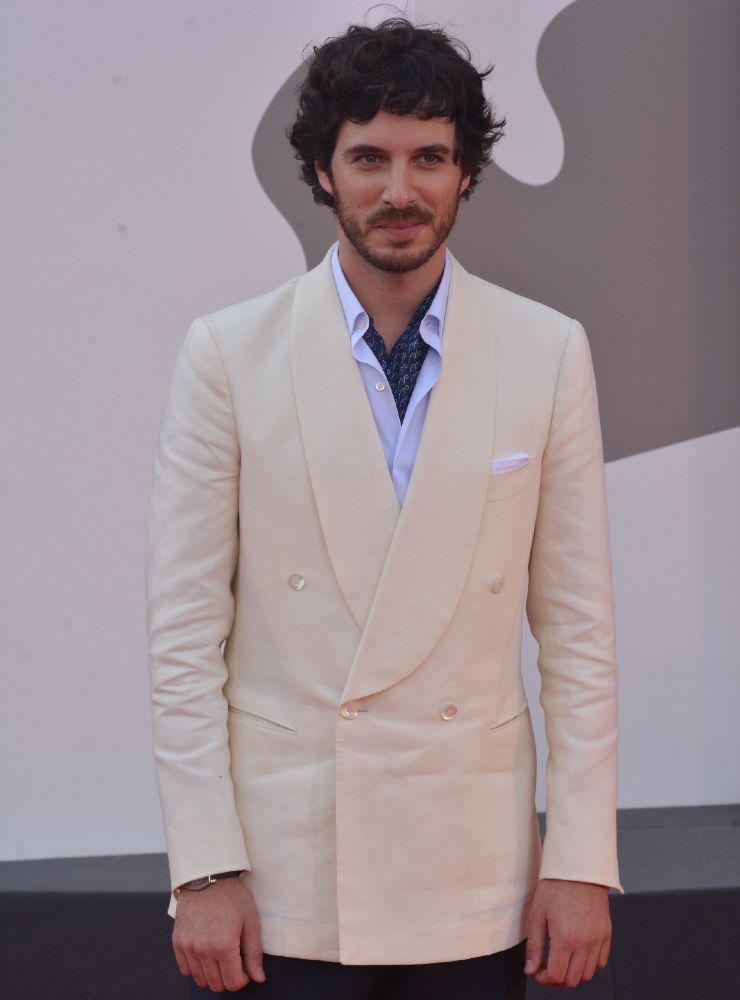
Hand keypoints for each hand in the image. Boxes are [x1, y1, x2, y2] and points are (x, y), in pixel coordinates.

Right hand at [172, 877, 265, 991]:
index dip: (242, 979)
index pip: (233, 983)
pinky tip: (206, 955)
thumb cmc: (232, 896)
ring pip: (200, 980)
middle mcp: (203, 950)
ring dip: (212, 975)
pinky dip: (196, 968)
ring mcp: (188, 947)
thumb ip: (254, 953)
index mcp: (224, 945)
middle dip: (228, 979)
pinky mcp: (177, 942)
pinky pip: (185, 969)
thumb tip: (259, 978)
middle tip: (234, 963)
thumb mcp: (250, 920)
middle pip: (216, 985)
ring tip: (220, 958)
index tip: (245, 969)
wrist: (207, 876)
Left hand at [524, 878, 610, 987]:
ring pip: (588, 974)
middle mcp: (585, 943)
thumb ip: (534, 946)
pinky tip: (577, 953)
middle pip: (572, 980)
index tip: (537, 971)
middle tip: (547, 968)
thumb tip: (530, 970)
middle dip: (557, 980)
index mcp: (565, 939)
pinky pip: (601, 961)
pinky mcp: (606, 934)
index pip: (556, 976)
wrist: (578, 869)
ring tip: (561, 960)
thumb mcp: (537, 914)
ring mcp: (598, 939)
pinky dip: (589, 964)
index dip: (544, 979)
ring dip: (573, 973)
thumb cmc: (556, 887)